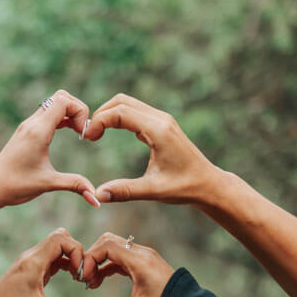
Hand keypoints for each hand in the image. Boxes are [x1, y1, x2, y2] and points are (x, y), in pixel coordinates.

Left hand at [0, 90, 98, 209]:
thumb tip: (96, 199)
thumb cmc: (16, 186)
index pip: (63, 101)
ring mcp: (28, 126)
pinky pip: (47, 114)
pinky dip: (61, 118)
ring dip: (70, 113)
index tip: (84, 134)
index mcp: (38, 131)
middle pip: (61, 97)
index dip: (80, 111)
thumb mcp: (48, 184)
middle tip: (83, 132)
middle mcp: (32, 123)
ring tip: (78, 133)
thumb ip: (74, 185)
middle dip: (78, 109)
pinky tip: (68, 132)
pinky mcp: (26, 131)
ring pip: (54, 104)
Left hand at [0, 229, 87, 296]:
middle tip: (80, 273)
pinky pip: (52, 258)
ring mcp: (31, 262)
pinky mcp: (31, 269)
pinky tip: (70, 279)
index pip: (61, 238)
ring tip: (77, 278)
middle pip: (61, 237)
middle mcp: (32, 257)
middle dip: (76, 252)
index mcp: (34, 262)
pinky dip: (64, 263)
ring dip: (71, 258)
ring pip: (57, 247)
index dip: (76, 251)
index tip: (79, 272)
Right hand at [81, 232, 175, 296]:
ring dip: (99, 261)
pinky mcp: (143, 262)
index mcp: (139, 261)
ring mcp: (143, 256)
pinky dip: (107, 265)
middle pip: (108, 241)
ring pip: (113, 247)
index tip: (85, 277)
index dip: (91, 258)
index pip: (107, 246)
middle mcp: (141, 253)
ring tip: (92, 283)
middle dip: (93, 257)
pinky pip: (120, 256)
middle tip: (87, 278)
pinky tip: (100, 281)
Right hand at [82, 93, 222, 205]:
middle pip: (121, 101)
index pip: (120, 112)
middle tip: (88, 136)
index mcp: (158, 130)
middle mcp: (160, 119)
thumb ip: (125, 191)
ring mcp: (162, 120)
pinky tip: (109, 134)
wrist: (208, 184)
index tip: (88, 139)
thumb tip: (97, 195)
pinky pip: (135, 112)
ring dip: (109, 114)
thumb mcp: (153, 191)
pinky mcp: (162, 125)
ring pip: (128, 104)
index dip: (99, 121)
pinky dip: (118, 117)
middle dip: (100, 114)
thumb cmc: (184, 187)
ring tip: (95, 135)